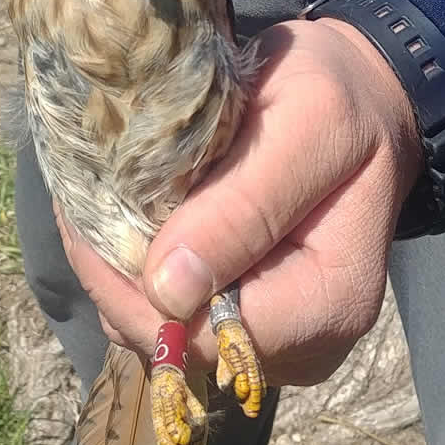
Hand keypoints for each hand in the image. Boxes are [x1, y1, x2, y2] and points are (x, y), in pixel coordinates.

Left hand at [57, 18, 422, 385]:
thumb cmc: (341, 99)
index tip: (86, 217)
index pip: (203, 337)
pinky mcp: (250, 317)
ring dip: (121, 276)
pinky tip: (128, 221)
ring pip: (166, 334)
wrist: (363, 99)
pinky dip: (140, 273)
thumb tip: (168, 291)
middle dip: (116, 279)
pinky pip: (175, 315)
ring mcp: (275, 337)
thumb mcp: (307, 126)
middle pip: (178, 345)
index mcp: (328, 304)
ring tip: (99, 207)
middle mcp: (304, 343)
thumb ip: (245, 206)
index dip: (132, 289)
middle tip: (81, 204)